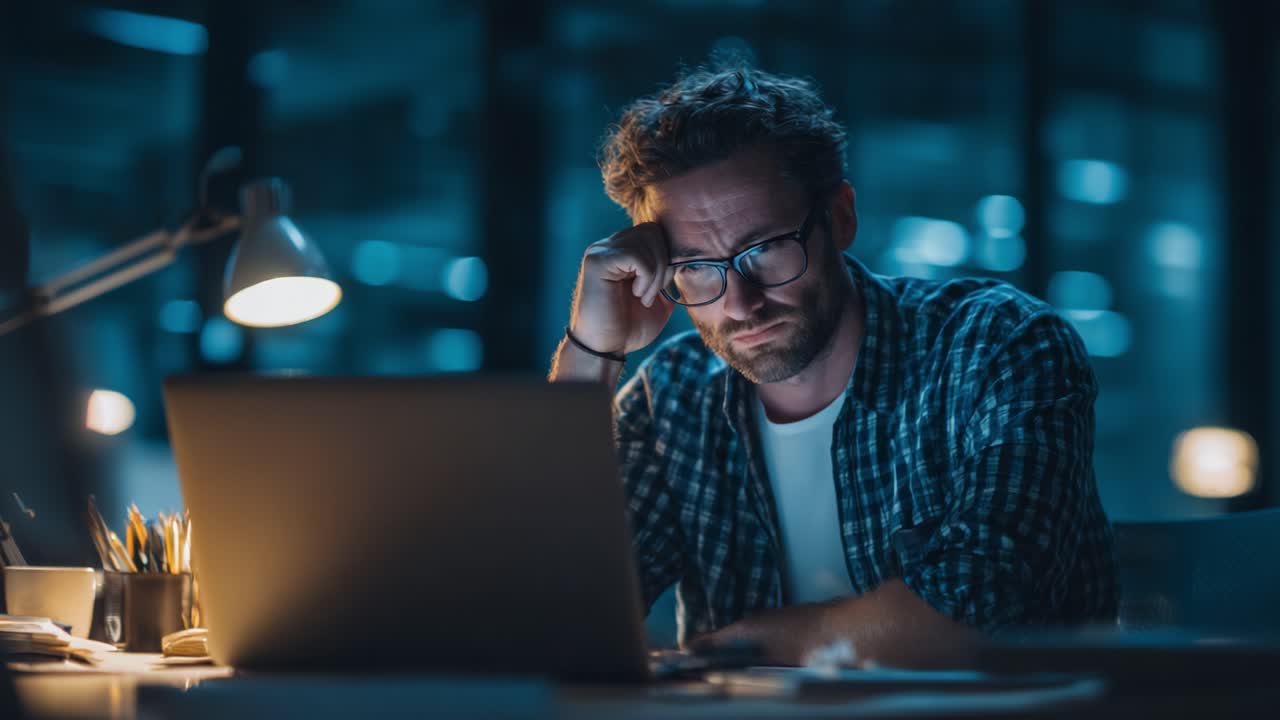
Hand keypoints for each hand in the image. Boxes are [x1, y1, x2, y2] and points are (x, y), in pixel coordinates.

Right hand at [568, 223, 675, 355]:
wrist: (605, 350)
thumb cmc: (627, 330)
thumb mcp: (657, 302)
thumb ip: (666, 279)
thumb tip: (683, 263)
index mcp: (621, 253)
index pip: (653, 233)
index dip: (666, 257)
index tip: (662, 288)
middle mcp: (608, 246)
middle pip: (651, 231)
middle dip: (664, 262)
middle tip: (653, 293)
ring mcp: (600, 252)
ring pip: (645, 239)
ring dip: (655, 273)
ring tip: (644, 297)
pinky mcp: (596, 261)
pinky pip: (635, 254)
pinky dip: (645, 276)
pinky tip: (637, 294)